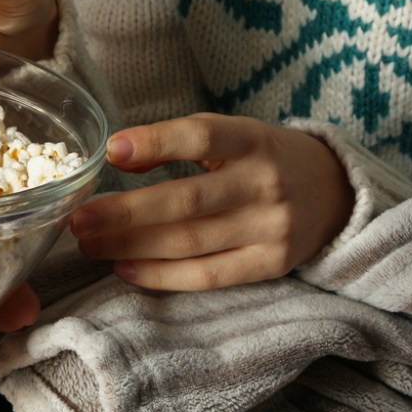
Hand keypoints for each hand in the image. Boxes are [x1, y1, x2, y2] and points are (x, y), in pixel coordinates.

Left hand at [71, 113, 354, 290]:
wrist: (333, 192)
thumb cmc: (260, 159)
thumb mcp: (231, 136)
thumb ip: (178, 142)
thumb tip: (118, 156)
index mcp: (252, 139)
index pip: (201, 136)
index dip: (156, 142)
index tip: (111, 150)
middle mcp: (265, 183)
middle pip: (185, 201)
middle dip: (124, 213)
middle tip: (78, 219)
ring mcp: (270, 228)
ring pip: (188, 242)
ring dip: (130, 245)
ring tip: (89, 243)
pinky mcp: (269, 264)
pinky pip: (207, 276)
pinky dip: (160, 275)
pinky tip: (124, 267)